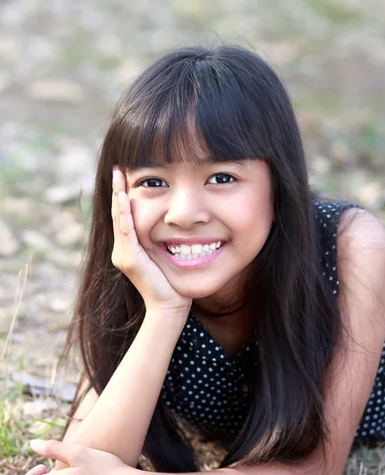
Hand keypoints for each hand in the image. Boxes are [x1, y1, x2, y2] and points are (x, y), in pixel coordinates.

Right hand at [112, 167, 190, 313]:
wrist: (170, 307)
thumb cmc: (173, 284)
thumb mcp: (167, 256)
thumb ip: (164, 241)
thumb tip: (175, 223)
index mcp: (130, 248)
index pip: (126, 216)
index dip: (124, 196)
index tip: (126, 175)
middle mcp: (122, 250)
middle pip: (119, 214)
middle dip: (119, 189)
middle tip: (119, 168)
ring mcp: (123, 254)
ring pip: (120, 219)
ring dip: (119, 195)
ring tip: (119, 175)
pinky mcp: (129, 259)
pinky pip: (127, 231)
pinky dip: (125, 213)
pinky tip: (124, 197)